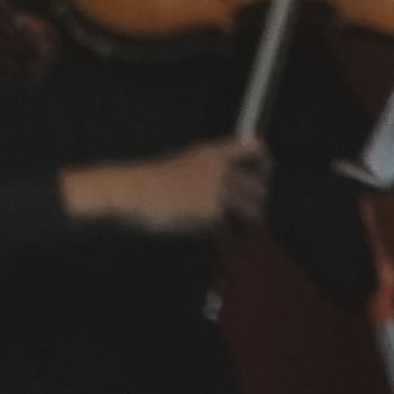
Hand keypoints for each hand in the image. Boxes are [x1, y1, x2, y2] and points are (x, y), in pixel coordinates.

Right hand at [63, 137, 269, 234]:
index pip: (255, 148)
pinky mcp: (212, 213)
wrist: (130, 192)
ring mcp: (219, 191)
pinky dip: (227, 240)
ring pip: (252, 210)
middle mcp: (221, 169)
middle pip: (259, 187)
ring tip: (242, 236)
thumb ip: (208, 172)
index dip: (263, 165)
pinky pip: (229, 230)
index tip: (261, 180)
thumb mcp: (183, 164)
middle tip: (251, 219)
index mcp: (213, 153)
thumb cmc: (147, 183)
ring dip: (250, 225)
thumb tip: (225, 189)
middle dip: (258, 204)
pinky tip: (219, 245)